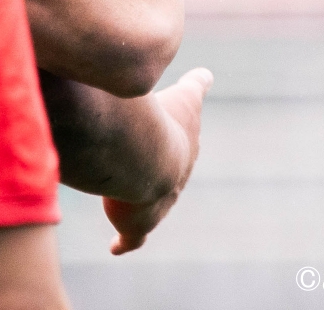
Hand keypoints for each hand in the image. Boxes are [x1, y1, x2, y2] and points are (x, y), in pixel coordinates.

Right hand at [104, 67, 210, 254]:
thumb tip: (207, 74)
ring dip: (137, 206)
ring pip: (148, 210)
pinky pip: (131, 238)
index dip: (176, 146)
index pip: (182, 150)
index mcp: (182, 153)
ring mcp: (156, 206)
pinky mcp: (135, 225)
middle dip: (158, 177)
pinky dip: (124, 242)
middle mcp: (172, 183)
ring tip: (124, 206)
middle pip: (168, 182)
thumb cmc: (165, 123)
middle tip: (147, 173)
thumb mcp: (186, 98)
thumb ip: (196, 86)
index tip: (174, 148)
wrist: (147, 156)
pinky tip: (116, 248)